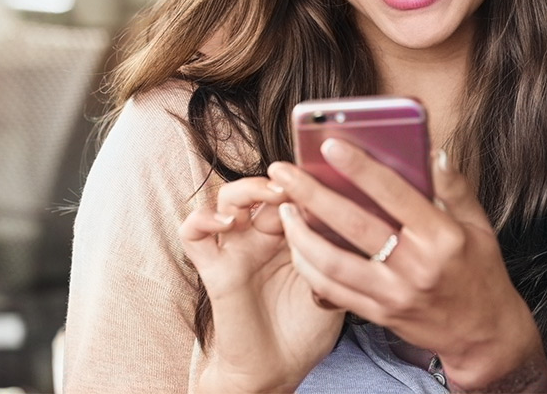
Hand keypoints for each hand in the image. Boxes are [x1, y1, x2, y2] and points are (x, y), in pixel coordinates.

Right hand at [179, 177, 343, 392]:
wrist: (280, 370)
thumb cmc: (308, 329)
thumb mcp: (335, 284)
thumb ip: (337, 253)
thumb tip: (354, 218)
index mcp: (291, 234)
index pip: (293, 192)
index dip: (305, 181)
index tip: (324, 177)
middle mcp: (261, 235)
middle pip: (260, 186)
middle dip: (280, 179)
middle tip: (297, 183)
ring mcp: (236, 249)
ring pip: (226, 198)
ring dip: (245, 189)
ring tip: (268, 195)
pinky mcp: (214, 268)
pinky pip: (192, 234)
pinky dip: (201, 219)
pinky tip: (225, 223)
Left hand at [267, 141, 546, 392]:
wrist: (484, 335)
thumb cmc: (479, 271)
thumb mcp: (478, 224)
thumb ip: (453, 187)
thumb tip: (431, 150)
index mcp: (441, 236)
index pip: (394, 194)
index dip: (360, 167)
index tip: (330, 144)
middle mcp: (416, 266)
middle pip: (353, 225)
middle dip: (312, 195)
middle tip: (282, 172)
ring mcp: (394, 294)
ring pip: (334, 263)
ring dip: (301, 234)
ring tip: (283, 208)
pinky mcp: (379, 314)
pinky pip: (333, 290)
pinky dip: (309, 266)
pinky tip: (296, 244)